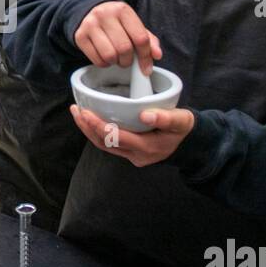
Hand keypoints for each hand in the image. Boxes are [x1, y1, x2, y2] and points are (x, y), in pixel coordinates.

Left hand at [69, 104, 195, 167]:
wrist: (189, 142)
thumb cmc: (183, 128)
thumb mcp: (181, 120)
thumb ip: (166, 117)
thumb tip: (144, 114)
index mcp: (147, 148)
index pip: (116, 138)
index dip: (98, 126)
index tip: (85, 112)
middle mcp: (136, 156)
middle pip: (105, 143)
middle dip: (87, 127)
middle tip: (76, 110)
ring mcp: (131, 156)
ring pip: (104, 145)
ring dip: (88, 130)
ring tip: (77, 113)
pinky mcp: (129, 153)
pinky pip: (109, 144)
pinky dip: (97, 132)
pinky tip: (89, 120)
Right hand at [74, 1, 161, 70]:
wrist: (88, 12)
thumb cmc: (115, 21)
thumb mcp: (133, 25)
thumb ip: (148, 39)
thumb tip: (156, 55)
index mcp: (123, 10)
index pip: (140, 38)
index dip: (145, 56)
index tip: (146, 68)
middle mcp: (106, 15)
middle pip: (125, 49)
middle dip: (128, 60)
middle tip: (127, 60)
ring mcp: (91, 25)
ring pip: (110, 56)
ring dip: (115, 62)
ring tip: (116, 57)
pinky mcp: (80, 36)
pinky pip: (97, 60)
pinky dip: (104, 63)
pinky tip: (105, 57)